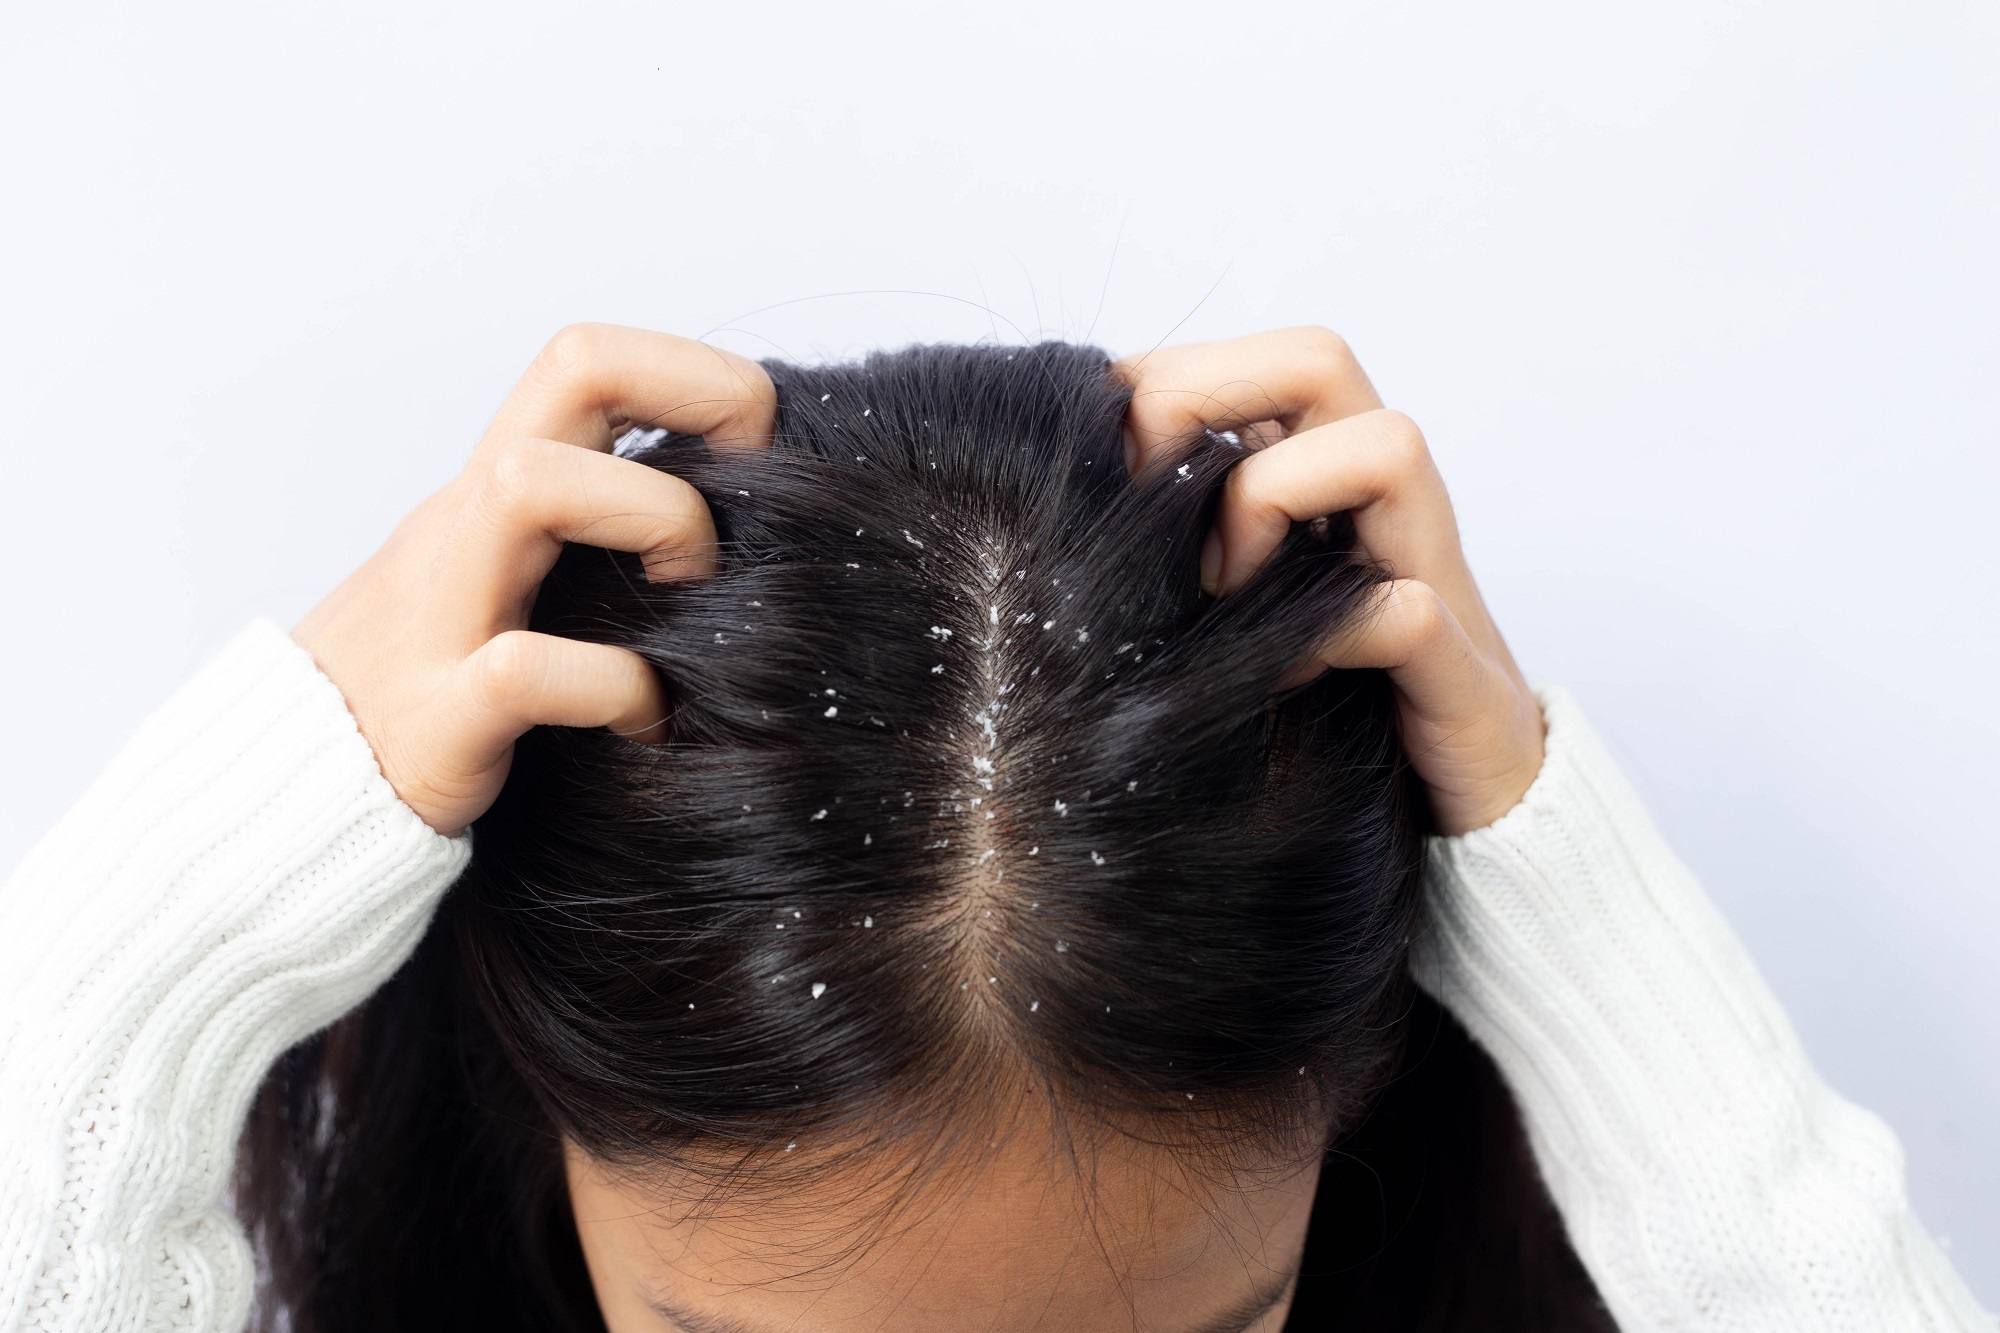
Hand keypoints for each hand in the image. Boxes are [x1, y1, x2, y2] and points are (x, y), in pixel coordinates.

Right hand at [290, 323, 775, 835]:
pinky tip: (645, 722)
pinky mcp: (436, 720)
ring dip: (652, 521)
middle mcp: (464, 525)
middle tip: (730, 509)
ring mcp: (442, 613)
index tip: (754, 450)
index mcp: (493, 493)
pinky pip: (524, 670)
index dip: (693, 373)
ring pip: (529, 484)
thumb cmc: (442, 692)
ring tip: (689, 600)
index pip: (587, 358)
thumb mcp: (513, 591)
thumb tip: (738, 525)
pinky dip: (615, 687)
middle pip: (571, 367)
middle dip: (693, 400)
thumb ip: (592, 546)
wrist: (293, 799)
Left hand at [1114, 326, 1545, 835]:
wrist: (1460, 812)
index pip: (1253, 362)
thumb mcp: (1236, 605)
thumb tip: (1064, 501)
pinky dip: (1334, 634)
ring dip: (1274, 499)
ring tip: (1220, 588)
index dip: (1160, 379)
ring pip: (1390, 446)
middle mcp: (1385, 503)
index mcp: (1325, 474)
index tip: (1087, 448)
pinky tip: (1282, 677)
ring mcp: (1431, 576)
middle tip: (1141, 493)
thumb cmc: (1323, 697)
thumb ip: (1181, 544)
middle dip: (1204, 398)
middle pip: (1319, 361)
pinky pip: (1408, 612)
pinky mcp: (1459, 672)